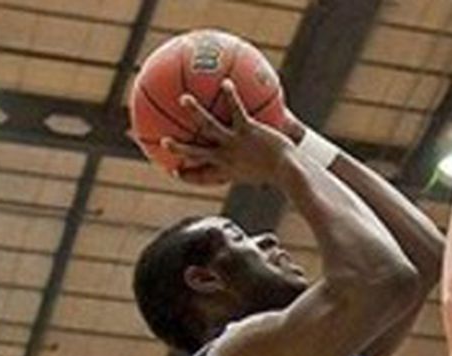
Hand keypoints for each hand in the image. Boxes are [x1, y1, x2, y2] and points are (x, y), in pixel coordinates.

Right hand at [164, 80, 294, 185]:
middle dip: (177, 147)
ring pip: (209, 127)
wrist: (289, 171)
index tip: (175, 172)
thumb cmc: (280, 173)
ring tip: (183, 99)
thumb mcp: (266, 171)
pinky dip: (231, 97)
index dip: (187, 175)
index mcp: (226, 170)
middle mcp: (226, 157)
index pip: (201, 176)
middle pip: (195, 152)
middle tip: (161, 141)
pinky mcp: (248, 131)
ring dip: (195, 112)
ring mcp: (235, 144)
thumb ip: (259, 160)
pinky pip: (236, 110)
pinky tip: (226, 82)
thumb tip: (267, 153)